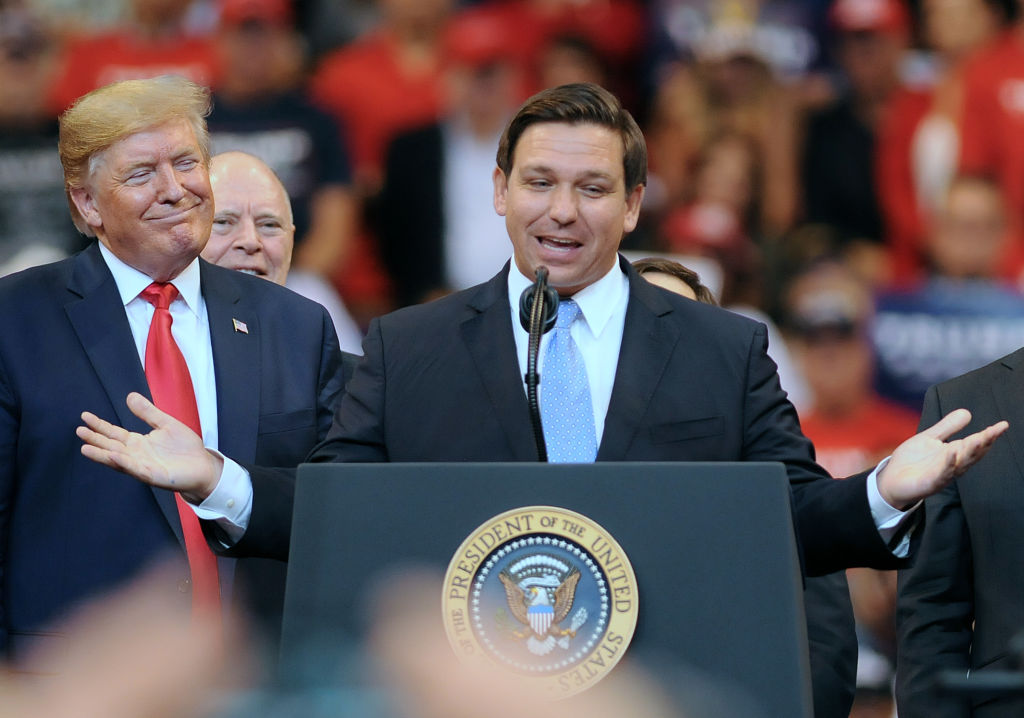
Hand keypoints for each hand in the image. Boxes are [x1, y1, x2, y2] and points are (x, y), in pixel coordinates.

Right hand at [77, 392, 222, 503]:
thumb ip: (148, 412)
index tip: (84, 416)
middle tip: (79, 431)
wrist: (204, 466)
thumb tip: (129, 396)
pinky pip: (136, 469)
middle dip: (95, 440)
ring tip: (85, 448)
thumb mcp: (166, 424)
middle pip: (111, 446)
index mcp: (139, 443)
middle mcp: (136, 455)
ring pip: (118, 460)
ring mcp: (143, 466)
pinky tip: (113, 456)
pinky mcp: (154, 476)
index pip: (114, 433)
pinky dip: (124, 463)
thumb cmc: (185, 448)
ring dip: (102, 455)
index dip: (100, 425)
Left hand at [877, 408, 1007, 509]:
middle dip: (984, 442)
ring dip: (970, 452)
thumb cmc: (913, 460)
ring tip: (979, 439)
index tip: (1003, 425)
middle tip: (996, 431)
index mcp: (954, 453)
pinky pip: (941, 474)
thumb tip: (967, 412)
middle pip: (972, 453)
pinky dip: (948, 464)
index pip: (975, 443)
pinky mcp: (930, 483)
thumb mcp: (929, 439)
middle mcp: (952, 465)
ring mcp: (942, 475)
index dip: (989, 435)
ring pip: (960, 464)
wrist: (891, 479)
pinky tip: (952, 453)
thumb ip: (947, 427)